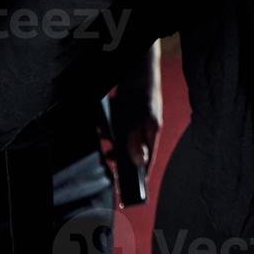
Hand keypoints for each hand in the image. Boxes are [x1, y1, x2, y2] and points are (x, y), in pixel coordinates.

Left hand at [114, 40, 163, 172]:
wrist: (137, 61)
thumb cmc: (145, 85)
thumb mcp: (143, 113)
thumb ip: (139, 136)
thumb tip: (138, 160)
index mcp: (152, 130)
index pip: (147, 159)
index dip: (141, 175)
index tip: (133, 192)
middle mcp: (143, 127)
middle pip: (134, 152)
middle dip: (124, 163)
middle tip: (113, 173)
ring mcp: (133, 120)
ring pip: (123, 141)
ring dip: (114, 147)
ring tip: (107, 151)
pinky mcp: (123, 111)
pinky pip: (114, 128)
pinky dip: (107, 131)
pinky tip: (102, 130)